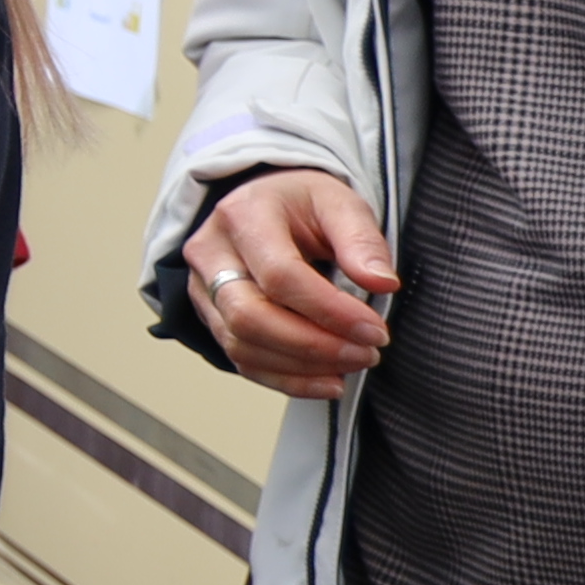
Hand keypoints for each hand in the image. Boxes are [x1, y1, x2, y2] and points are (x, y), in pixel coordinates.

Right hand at [188, 167, 394, 398]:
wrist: (265, 205)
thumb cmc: (302, 205)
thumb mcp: (339, 203)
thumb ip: (361, 240)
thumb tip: (382, 284)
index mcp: (243, 215)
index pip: (280, 275)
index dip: (330, 311)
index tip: (374, 329)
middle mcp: (211, 253)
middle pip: (249, 316)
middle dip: (314, 345)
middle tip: (366, 353)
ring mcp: (203, 288)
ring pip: (241, 344)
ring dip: (302, 366)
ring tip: (352, 364)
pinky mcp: (210, 317)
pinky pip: (240, 360)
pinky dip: (286, 379)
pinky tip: (326, 380)